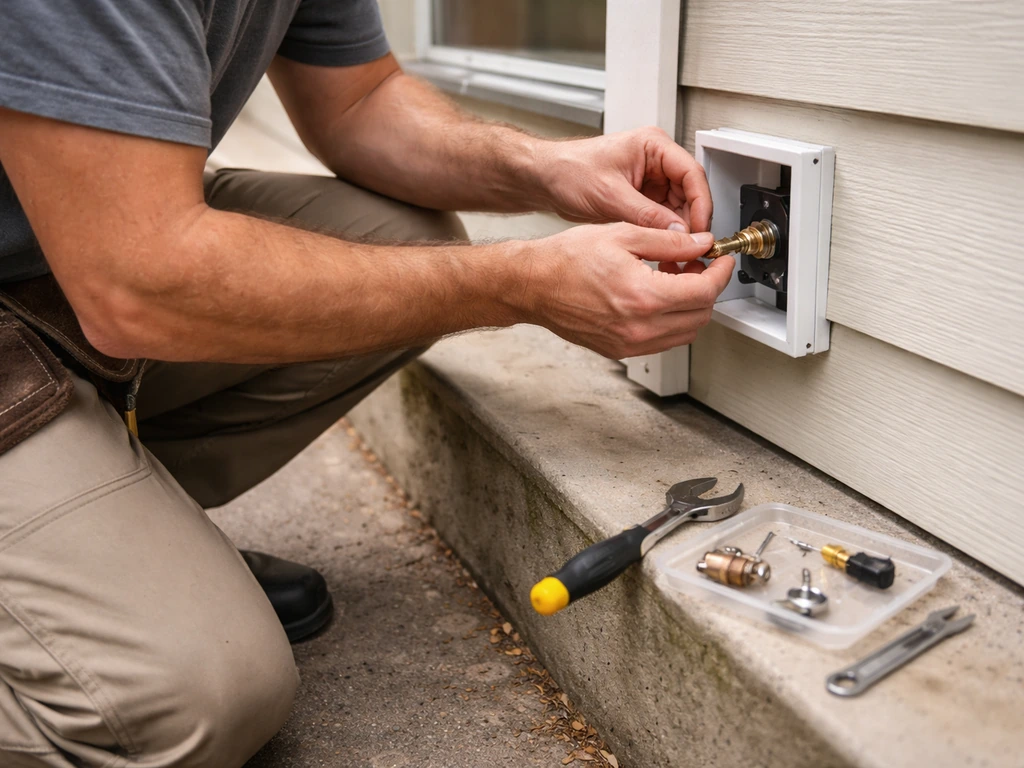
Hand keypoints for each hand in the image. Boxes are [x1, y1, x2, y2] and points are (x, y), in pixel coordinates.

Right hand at [514, 223, 733, 358]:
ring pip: (685, 333)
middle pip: (701, 315)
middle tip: (696, 264)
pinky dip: (671, 320)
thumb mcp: (622, 235)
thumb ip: (669, 241)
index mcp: (644, 297)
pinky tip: (656, 297)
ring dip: (690, 307)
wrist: (533, 285)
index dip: (721, 273)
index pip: (705, 291)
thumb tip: (701, 244)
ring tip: (674, 279)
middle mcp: (640, 328)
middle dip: (708, 288)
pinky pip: (663, 341)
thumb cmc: (566, 260)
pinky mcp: (620, 351)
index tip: (721, 259)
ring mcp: (630, 344)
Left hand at [536, 127, 711, 232]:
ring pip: (678, 209)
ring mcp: (649, 181)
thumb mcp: (610, 195)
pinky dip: (663, 234)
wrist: (544, 179)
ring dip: (678, 231)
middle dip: (690, 222)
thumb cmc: (568, 170)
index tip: (700, 229)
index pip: (692, 173)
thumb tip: (677, 233)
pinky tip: (662, 249)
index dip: (701, 204)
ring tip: (675, 252)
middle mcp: (655, 161)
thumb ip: (646, 215)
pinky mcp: (641, 198)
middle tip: (690, 247)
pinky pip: (662, 218)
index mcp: (653, 146)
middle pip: (690, 193)